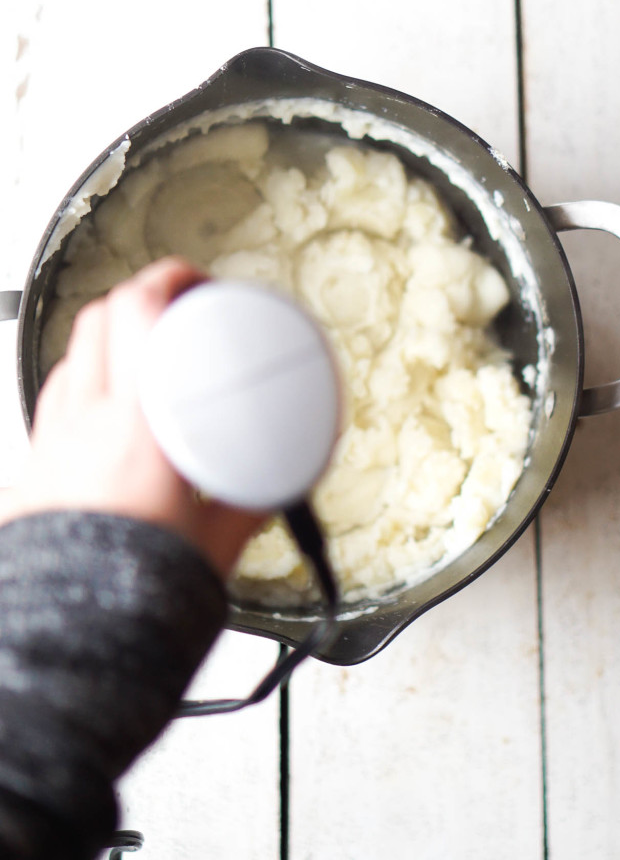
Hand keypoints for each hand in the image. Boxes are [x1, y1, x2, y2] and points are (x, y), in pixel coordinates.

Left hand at [0, 258, 266, 576]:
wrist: (66, 640)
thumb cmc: (129, 597)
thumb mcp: (216, 544)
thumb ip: (253, 504)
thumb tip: (282, 482)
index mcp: (138, 430)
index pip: (139, 314)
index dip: (169, 279)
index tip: (198, 282)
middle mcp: (86, 424)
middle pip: (101, 318)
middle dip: (143, 297)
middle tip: (180, 309)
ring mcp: (54, 441)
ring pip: (75, 354)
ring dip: (113, 338)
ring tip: (149, 353)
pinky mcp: (37, 465)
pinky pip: (59, 396)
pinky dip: (89, 381)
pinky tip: (112, 404)